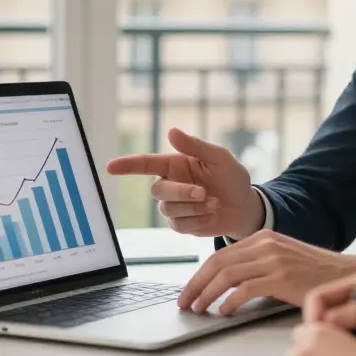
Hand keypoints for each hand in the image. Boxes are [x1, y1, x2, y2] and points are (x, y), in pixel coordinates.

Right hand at [106, 127, 264, 238]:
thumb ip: (195, 146)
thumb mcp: (219, 157)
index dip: (127, 165)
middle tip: (204, 193)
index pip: (145, 164)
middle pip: (158, 190)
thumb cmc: (231, 177)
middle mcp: (170, 184)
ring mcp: (173, 206)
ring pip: (169, 209)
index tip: (110, 167)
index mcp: (175, 165)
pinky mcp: (180, 224)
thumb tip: (171, 131)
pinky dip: (198, 220)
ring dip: (194, 208)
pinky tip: (212, 214)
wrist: (244, 205)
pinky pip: (179, 225)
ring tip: (215, 203)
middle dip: (181, 193)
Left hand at [177, 230, 355, 314]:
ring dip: (207, 294)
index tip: (188, 291)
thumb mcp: (282, 260)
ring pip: (227, 275)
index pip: (221, 255)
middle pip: (218, 263)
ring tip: (199, 310)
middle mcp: (265, 244)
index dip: (199, 275)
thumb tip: (225, 285)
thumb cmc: (314, 274)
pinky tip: (224, 312)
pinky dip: (229, 301)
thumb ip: (256, 265)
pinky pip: (245, 288)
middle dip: (196, 285)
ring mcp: (273, 259)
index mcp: (263, 238)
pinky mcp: (281, 276)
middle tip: (185, 303)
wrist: (345, 275)